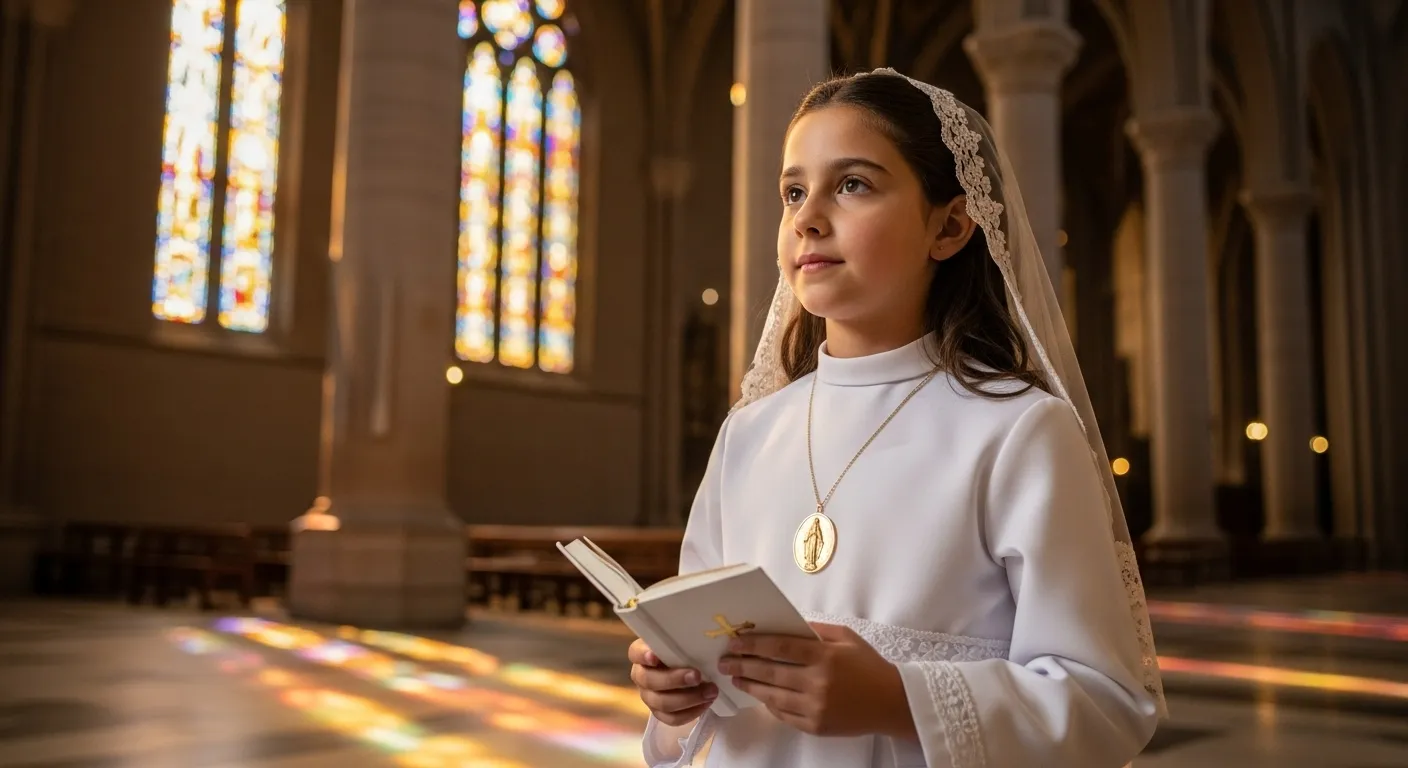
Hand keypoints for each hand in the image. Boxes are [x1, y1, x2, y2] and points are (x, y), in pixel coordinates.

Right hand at [628, 638, 718, 725]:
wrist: (690, 669)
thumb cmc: (684, 650)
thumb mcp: (681, 640)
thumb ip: (683, 638)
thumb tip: (700, 634)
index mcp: (641, 654)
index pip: (635, 653)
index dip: (643, 655)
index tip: (655, 656)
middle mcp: (641, 675)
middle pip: (650, 681)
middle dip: (674, 680)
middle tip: (697, 676)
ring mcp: (649, 696)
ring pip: (662, 703)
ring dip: (688, 699)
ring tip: (711, 691)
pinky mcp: (660, 713)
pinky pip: (672, 719)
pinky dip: (691, 713)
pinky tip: (707, 703)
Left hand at [717, 622, 915, 738]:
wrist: (891, 702)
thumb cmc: (868, 665)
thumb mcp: (846, 637)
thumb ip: (815, 630)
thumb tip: (784, 624)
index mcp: (824, 656)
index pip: (780, 648)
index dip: (753, 644)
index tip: (734, 641)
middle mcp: (817, 683)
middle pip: (770, 673)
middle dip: (743, 665)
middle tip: (725, 660)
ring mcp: (815, 708)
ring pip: (772, 696)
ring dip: (750, 686)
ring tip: (736, 677)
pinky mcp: (816, 726)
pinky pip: (784, 715)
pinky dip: (769, 705)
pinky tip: (759, 695)